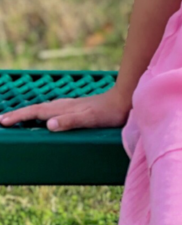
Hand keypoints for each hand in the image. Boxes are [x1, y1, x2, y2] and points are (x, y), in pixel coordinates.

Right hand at [0, 86, 130, 132]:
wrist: (126, 99)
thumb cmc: (110, 112)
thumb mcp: (89, 119)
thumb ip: (70, 121)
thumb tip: (48, 125)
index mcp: (65, 109)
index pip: (37, 112)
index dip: (20, 116)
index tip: (4, 121)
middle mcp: (67, 105)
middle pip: (38, 108)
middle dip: (21, 114)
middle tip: (5, 120)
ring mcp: (73, 105)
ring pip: (47, 107)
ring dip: (32, 112)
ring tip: (21, 116)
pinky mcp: (80, 107)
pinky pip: (56, 109)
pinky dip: (46, 112)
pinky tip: (50, 115)